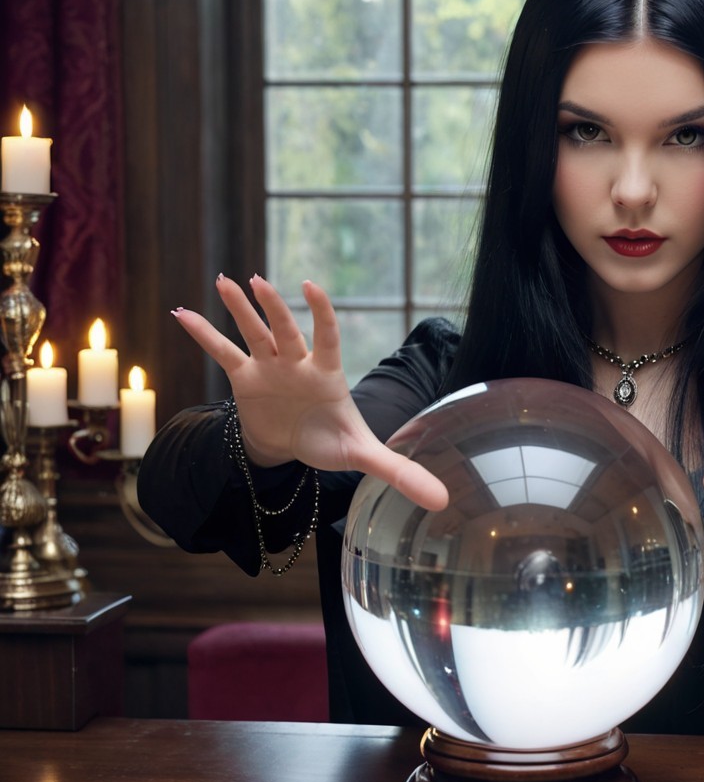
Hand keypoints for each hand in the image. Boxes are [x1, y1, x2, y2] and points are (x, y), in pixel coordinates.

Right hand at [172, 274, 447, 510]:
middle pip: (284, 330)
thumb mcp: (364, 457)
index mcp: (327, 374)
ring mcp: (270, 367)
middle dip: (273, 308)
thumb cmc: (332, 442)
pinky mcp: (245, 378)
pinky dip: (204, 334)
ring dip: (240, 309)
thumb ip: (400, 472)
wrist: (295, 447)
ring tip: (226, 281)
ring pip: (254, 333)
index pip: (326, 337)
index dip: (321, 313)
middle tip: (257, 282)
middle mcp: (297, 363)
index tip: (312, 286)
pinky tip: (182, 314)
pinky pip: (223, 353)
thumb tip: (442, 500)